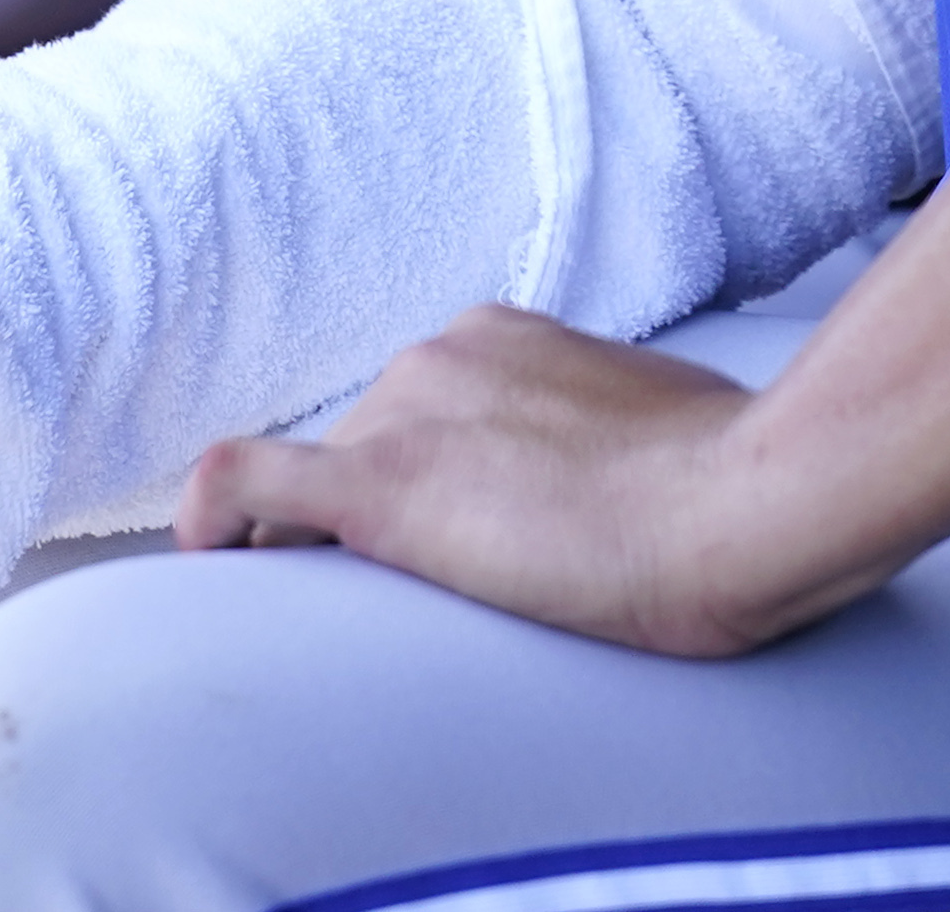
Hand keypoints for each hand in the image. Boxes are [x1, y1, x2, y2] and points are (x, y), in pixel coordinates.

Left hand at [176, 308, 841, 655]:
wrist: (742, 501)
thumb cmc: (730, 480)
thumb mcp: (656, 430)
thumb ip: (598, 436)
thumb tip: (608, 480)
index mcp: (502, 338)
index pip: (417, 410)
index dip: (418, 479)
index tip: (443, 535)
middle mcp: (439, 354)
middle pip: (361, 442)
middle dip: (376, 515)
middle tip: (423, 595)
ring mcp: (407, 411)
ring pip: (315, 472)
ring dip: (324, 537)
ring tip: (361, 611)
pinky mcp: (383, 482)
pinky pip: (249, 483)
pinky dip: (215, 517)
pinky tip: (207, 559)